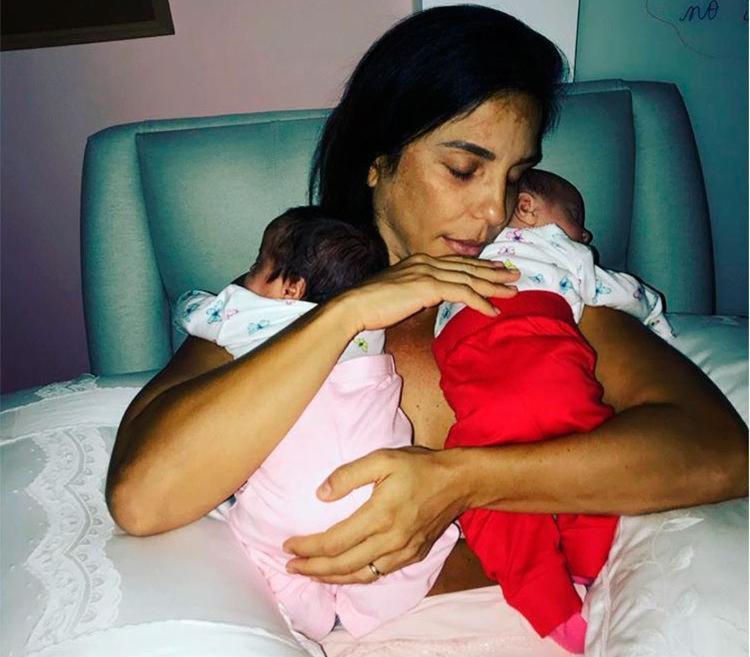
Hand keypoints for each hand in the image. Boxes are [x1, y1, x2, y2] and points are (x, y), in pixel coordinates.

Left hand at [283, 446, 470, 583]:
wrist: (458, 482)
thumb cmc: (418, 466)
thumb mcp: (382, 458)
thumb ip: (348, 475)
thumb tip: (320, 494)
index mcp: (380, 516)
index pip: (334, 542)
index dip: (307, 547)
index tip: (288, 544)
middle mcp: (390, 541)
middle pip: (342, 565)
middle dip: (312, 569)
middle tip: (290, 566)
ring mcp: (403, 553)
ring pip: (360, 576)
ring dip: (331, 578)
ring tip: (310, 574)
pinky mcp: (413, 556)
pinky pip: (378, 574)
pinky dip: (356, 577)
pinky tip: (345, 572)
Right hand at [336, 253, 518, 331]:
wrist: (354, 306)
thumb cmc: (372, 305)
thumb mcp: (399, 293)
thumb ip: (417, 292)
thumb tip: (429, 298)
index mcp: (420, 261)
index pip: (457, 262)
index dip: (479, 265)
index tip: (497, 268)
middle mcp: (427, 262)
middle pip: (468, 267)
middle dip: (494, 271)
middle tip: (515, 274)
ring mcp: (428, 273)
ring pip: (470, 278)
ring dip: (494, 286)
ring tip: (513, 291)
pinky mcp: (428, 287)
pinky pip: (462, 294)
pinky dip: (480, 302)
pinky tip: (493, 310)